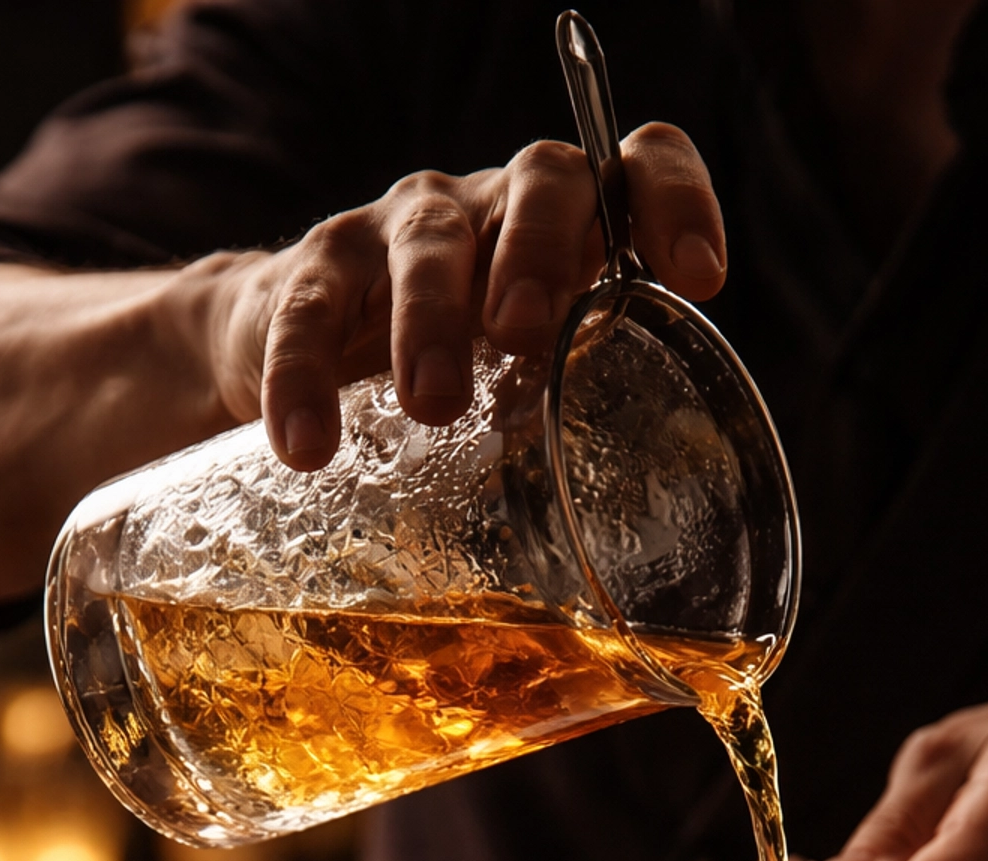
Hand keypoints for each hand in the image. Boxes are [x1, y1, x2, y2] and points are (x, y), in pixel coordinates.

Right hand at [205, 127, 724, 466]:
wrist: (288, 357)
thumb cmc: (449, 382)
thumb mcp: (523, 397)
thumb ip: (575, 433)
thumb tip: (647, 562)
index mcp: (567, 234)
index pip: (635, 171)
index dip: (675, 202)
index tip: (699, 277)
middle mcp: (494, 209)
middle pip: (542, 179)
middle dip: (540, 249)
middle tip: (524, 331)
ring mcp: (400, 231)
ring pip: (428, 242)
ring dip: (432, 318)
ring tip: (432, 404)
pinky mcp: (312, 274)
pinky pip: (307, 314)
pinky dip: (305, 378)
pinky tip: (308, 446)